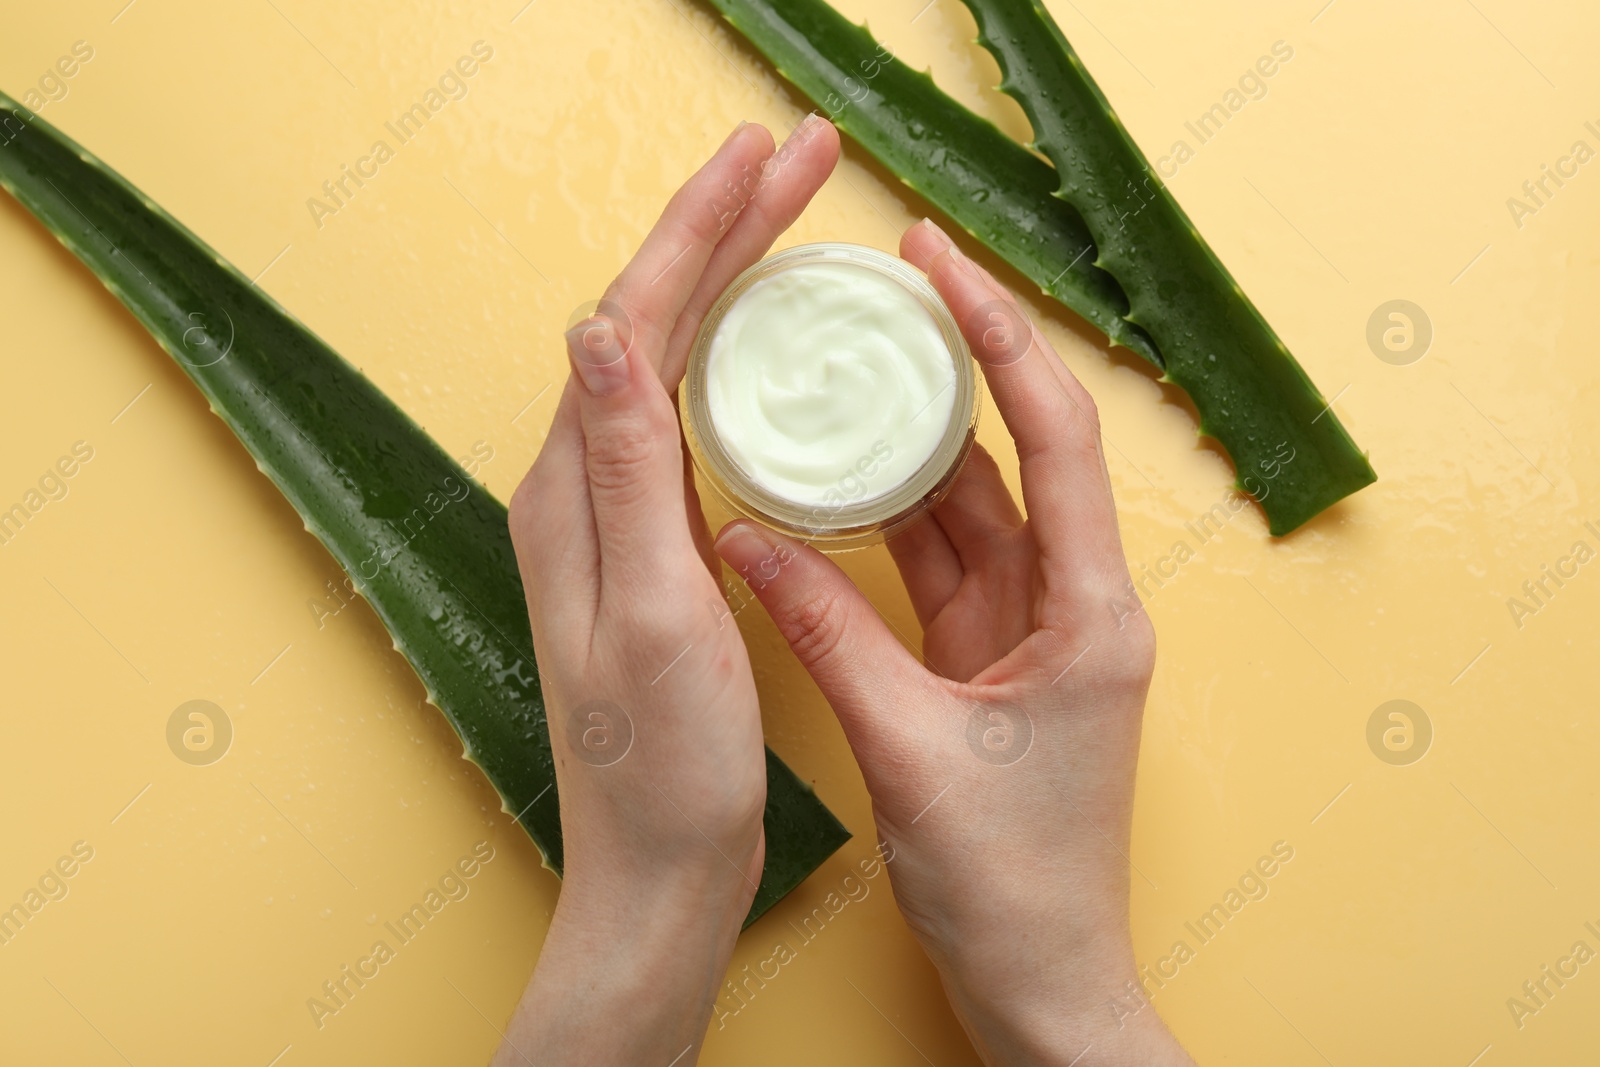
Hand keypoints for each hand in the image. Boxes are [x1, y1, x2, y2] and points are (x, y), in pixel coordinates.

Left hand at [498, 115, 839, 1065]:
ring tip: (791, 219)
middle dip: (723, 232)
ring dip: (728, 280)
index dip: (699, 231)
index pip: (635, 323)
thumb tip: (596, 326)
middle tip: (800, 160)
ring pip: (671, 361)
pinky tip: (769, 347)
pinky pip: (689, 417)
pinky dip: (733, 357)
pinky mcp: (653, 547)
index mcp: (576, 495)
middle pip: (651, 324)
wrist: (657, 871)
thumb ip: (627, 472)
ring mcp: (617, 519)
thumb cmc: (665, 769)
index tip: (766, 158)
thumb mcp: (653, 616)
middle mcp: (582, 491)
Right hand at [714, 220, 1193, 1064]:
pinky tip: (835, 477)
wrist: (1039, 979)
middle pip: (1010, 454)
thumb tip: (744, 543)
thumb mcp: (907, 750)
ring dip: (910, 441)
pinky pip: (933, 564)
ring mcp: (1026, 631)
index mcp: (1090, 612)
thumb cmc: (1011, 884)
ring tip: (850, 360)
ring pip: (965, 506)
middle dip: (952, 365)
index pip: (1054, 437)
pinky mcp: (983, 661)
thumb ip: (828, 636)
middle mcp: (1070, 604)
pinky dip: (884, 523)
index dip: (1000, 338)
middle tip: (887, 282)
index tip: (943, 264)